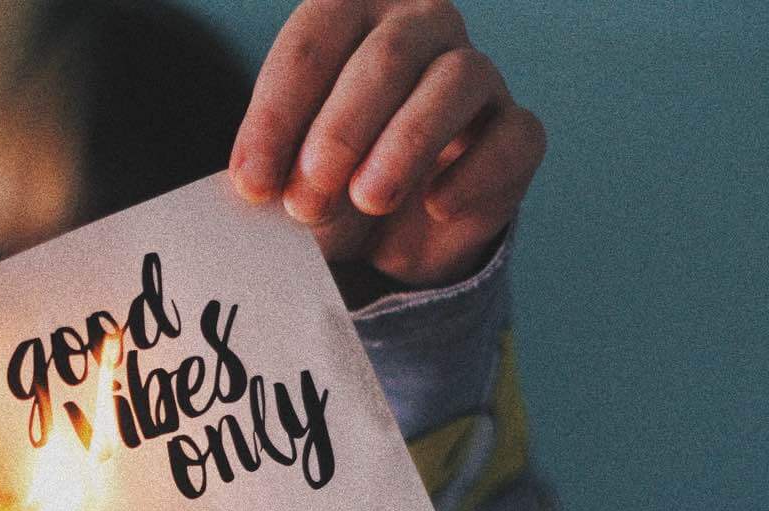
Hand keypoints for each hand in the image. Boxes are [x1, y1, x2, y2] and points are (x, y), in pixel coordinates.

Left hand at [229, 0, 544, 292]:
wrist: (384, 231)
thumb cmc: (325, 178)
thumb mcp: (285, 174)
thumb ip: (273, 169)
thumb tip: (260, 185)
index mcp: (349, 14)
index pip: (312, 42)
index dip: (277, 115)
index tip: (252, 185)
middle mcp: (419, 26)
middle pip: (386, 56)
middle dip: (340, 132)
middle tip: (307, 200)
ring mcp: (476, 74)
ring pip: (456, 80)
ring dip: (406, 143)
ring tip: (368, 200)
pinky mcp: (516, 131)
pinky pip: (513, 136)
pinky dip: (474, 173)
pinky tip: (437, 206)